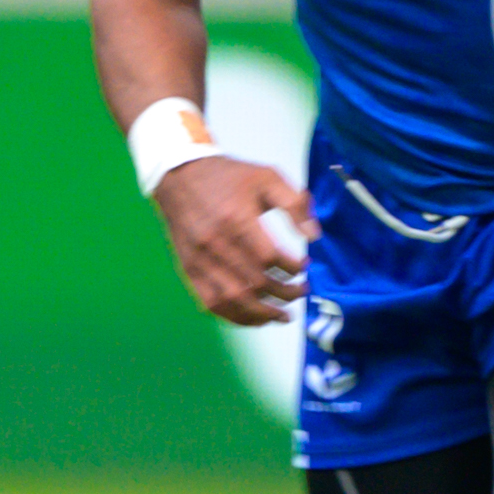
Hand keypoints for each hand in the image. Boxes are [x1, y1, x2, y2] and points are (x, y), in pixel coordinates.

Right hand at [153, 155, 318, 326]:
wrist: (179, 176)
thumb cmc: (229, 177)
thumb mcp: (267, 177)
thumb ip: (294, 204)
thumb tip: (314, 235)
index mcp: (236, 219)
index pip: (269, 258)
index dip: (292, 268)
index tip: (306, 266)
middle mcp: (215, 244)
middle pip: (254, 283)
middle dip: (284, 294)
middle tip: (301, 292)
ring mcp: (198, 260)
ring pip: (232, 299)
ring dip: (262, 313)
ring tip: (283, 316)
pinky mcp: (188, 269)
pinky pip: (210, 302)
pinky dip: (234, 316)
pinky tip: (253, 318)